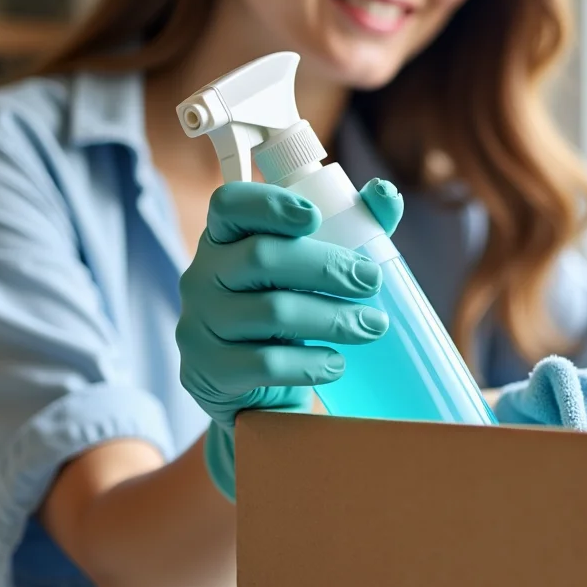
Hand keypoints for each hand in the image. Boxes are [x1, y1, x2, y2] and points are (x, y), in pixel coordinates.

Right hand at [177, 177, 403, 499]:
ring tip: (372, 326)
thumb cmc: (288, 314)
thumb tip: (386, 194)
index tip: (315, 217)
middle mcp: (202, 275)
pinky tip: (337, 364)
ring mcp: (200, 323)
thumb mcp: (311, 270)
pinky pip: (266, 363)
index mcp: (224, 239)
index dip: (270, 205)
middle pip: (263, 258)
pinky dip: (310, 363)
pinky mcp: (209, 370)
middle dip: (327, 268)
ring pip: (272, 312)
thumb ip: (350, 228)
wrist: (252, 391)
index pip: (230, 204)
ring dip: (332, 319)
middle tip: (372, 281)